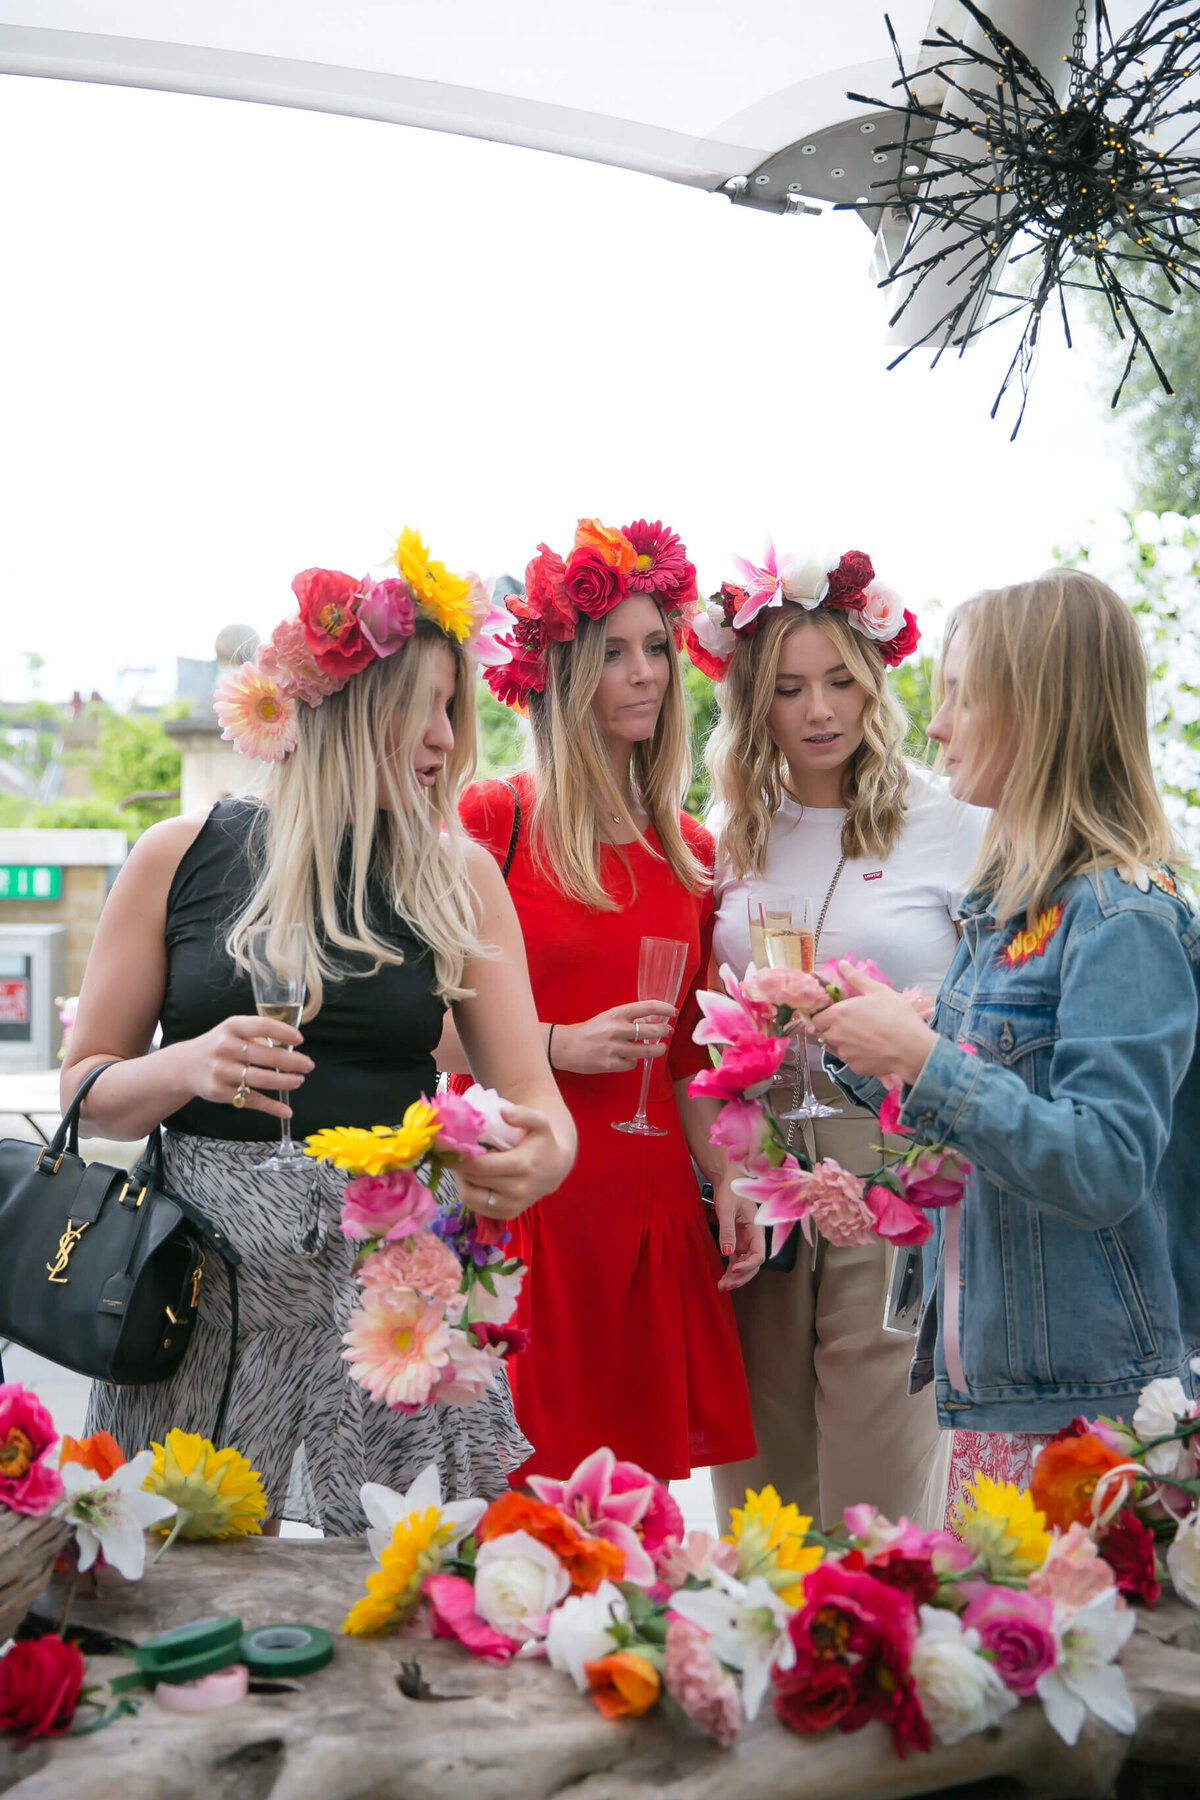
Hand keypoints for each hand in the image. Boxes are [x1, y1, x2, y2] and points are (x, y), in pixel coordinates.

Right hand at [176, 1015, 312, 1119]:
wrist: (186, 1066)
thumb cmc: (219, 1045)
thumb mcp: (233, 1031)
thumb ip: (258, 1034)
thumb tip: (290, 1046)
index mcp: (232, 1027)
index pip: (262, 1026)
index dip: (283, 1032)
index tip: (300, 1040)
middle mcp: (225, 1047)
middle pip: (266, 1055)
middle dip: (292, 1062)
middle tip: (308, 1065)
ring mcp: (221, 1071)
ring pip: (261, 1079)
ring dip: (285, 1082)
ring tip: (298, 1080)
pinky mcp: (220, 1092)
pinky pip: (251, 1100)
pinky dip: (271, 1107)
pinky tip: (286, 1111)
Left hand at [456, 1102, 573, 1220]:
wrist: (555, 1168)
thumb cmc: (542, 1142)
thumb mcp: (539, 1122)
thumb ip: (523, 1114)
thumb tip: (503, 1112)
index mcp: (523, 1166)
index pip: (480, 1166)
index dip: (460, 1157)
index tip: (448, 1147)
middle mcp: (517, 1190)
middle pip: (472, 1179)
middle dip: (458, 1166)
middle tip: (454, 1153)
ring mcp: (512, 1206)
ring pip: (469, 1196)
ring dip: (461, 1180)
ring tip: (463, 1165)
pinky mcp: (507, 1214)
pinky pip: (476, 1206)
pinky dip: (469, 1191)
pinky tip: (472, 1178)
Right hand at [551, 1000, 676, 1074]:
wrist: (566, 1046)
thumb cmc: (589, 1030)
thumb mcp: (608, 1017)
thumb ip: (627, 1019)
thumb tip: (652, 1023)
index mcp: (616, 1014)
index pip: (647, 1007)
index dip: (664, 1009)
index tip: (673, 1012)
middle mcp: (617, 1029)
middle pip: (652, 1031)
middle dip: (665, 1031)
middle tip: (669, 1032)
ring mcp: (614, 1048)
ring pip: (646, 1051)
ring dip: (657, 1050)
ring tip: (660, 1048)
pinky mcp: (611, 1064)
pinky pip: (632, 1064)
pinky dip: (632, 1061)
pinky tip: (627, 1058)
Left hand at [713, 1179, 765, 1290]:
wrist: (727, 1179)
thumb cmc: (730, 1190)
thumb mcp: (727, 1209)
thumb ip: (727, 1231)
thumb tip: (727, 1253)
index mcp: (757, 1229)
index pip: (759, 1255)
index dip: (748, 1265)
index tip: (733, 1268)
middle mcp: (753, 1238)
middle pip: (753, 1265)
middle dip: (741, 1277)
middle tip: (726, 1285)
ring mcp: (746, 1240)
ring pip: (745, 1264)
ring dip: (735, 1277)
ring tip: (722, 1286)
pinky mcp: (737, 1240)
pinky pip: (737, 1259)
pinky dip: (730, 1269)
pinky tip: (723, 1277)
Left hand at [809, 962, 937, 1086]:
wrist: (911, 1047)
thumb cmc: (896, 1015)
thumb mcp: (878, 990)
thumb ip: (856, 978)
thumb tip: (842, 963)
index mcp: (838, 1014)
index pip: (815, 1018)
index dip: (823, 1015)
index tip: (834, 1013)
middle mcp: (835, 1035)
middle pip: (823, 1033)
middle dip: (831, 1029)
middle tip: (850, 1024)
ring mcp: (844, 1053)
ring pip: (834, 1048)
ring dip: (841, 1042)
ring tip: (861, 1036)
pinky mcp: (854, 1067)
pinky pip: (849, 1059)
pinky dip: (855, 1055)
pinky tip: (870, 1049)